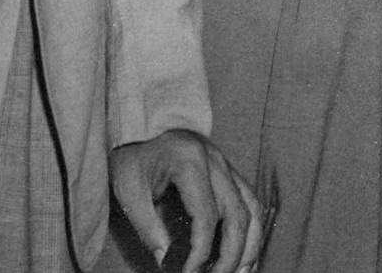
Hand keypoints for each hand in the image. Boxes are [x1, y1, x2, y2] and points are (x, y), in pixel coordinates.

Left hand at [110, 130, 263, 272]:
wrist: (141, 122)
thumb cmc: (133, 154)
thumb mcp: (129, 188)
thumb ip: (147, 225)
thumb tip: (166, 261)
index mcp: (190, 162)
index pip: (206, 216)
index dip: (201, 251)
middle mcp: (215, 161)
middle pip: (238, 213)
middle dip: (232, 254)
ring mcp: (225, 163)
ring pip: (252, 207)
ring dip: (251, 243)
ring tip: (243, 271)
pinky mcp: (227, 169)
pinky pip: (249, 199)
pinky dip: (252, 227)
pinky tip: (246, 249)